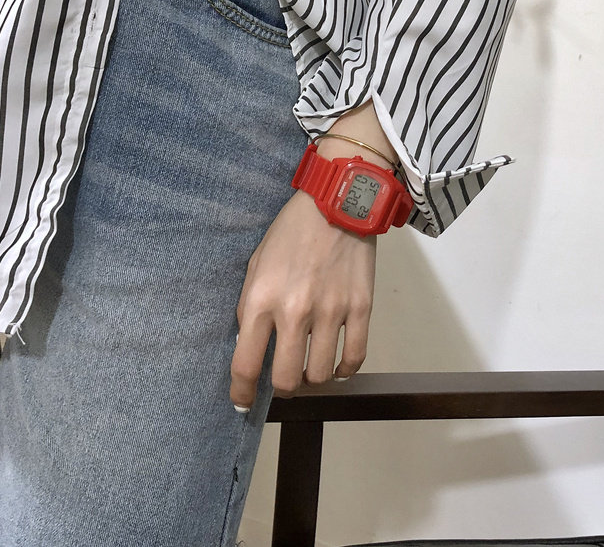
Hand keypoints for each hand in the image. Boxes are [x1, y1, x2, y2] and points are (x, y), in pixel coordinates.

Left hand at [229, 187, 375, 410]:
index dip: (242, 392)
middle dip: (283, 386)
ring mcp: (331, 311)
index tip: (243, 402)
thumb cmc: (291, 232)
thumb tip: (251, 346)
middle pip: (287, 379)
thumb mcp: (256, 264)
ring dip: (312, 376)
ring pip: (320, 374)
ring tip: (311, 363)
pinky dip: (344, 369)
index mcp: (261, 299)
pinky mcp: (361, 307)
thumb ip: (250, 307)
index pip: (246, 364)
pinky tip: (337, 363)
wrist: (337, 202)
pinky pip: (354, 357)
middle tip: (284, 377)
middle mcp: (295, 311)